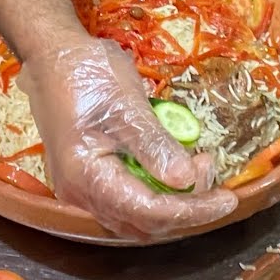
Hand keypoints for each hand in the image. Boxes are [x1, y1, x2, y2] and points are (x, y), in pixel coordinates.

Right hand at [16, 38, 237, 238]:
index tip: (228, 198)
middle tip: (210, 169)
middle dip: (185, 207)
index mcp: (86, 177)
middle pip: (143, 223)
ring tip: (197, 166)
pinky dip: (156, 193)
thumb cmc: (85, 74)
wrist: (52, 56)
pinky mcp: (89, 180)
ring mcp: (82, 190)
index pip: (148, 211)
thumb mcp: (127, 105)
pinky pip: (128, 202)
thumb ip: (155, 146)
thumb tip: (186, 180)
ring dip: (172, 202)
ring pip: (136, 218)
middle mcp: (81, 194)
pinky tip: (174, 167)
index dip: (192, 209)